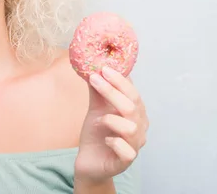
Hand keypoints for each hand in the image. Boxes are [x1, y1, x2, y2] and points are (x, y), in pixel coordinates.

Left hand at [74, 66, 148, 183]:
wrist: (89, 161)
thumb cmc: (96, 134)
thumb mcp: (96, 109)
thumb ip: (97, 91)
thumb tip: (92, 67)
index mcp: (134, 113)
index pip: (133, 92)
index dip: (120, 79)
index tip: (104, 67)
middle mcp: (139, 128)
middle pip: (132, 106)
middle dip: (112, 91)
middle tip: (95, 78)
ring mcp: (134, 145)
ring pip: (131, 128)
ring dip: (112, 119)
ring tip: (99, 118)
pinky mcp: (125, 161)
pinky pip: (127, 151)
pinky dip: (115, 142)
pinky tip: (106, 140)